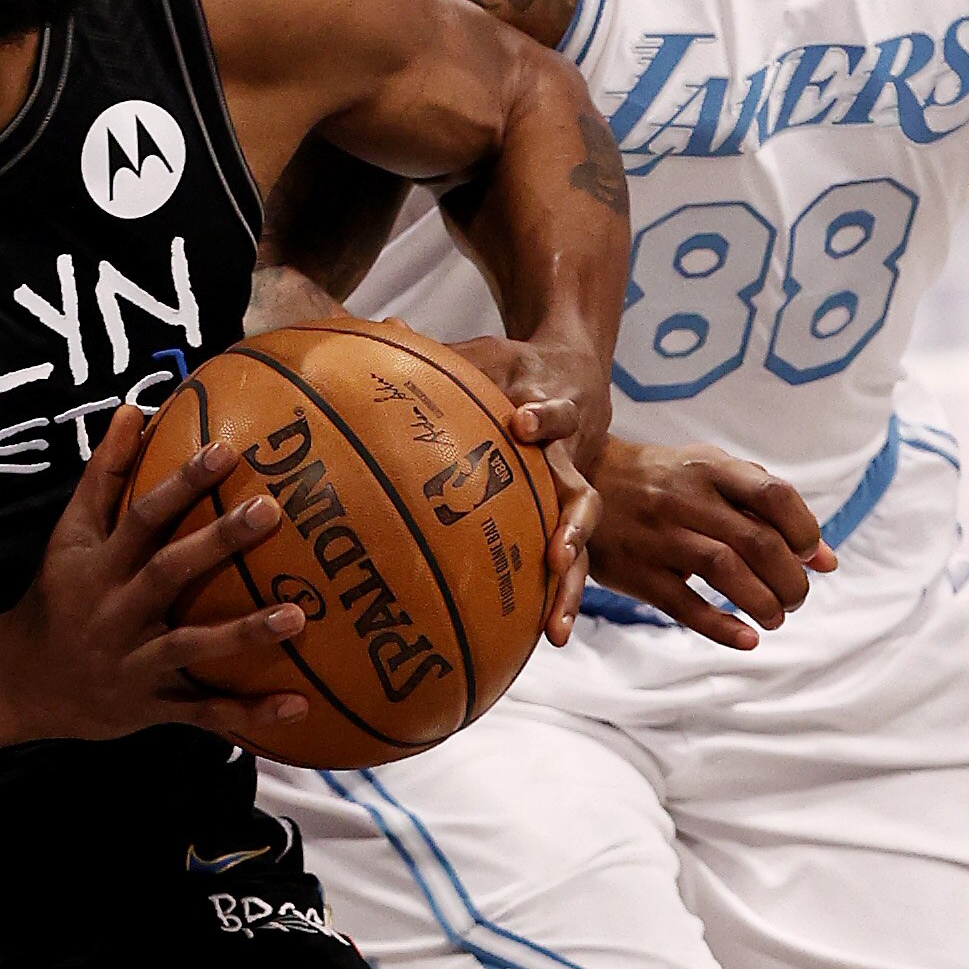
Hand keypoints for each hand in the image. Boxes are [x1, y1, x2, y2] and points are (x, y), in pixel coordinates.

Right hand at [0, 399, 313, 747]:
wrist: (21, 683)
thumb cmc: (59, 596)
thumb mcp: (70, 535)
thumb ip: (104, 474)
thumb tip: (134, 408)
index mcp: (97, 565)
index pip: (140, 517)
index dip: (180, 484)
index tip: (225, 451)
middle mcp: (114, 610)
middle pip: (168, 572)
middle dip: (218, 543)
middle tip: (271, 511)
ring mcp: (133, 662)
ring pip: (191, 647)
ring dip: (243, 634)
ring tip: (297, 616)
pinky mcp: (150, 706)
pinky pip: (204, 713)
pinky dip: (248, 715)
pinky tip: (298, 706)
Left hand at [448, 334, 610, 644]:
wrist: (577, 376)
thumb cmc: (515, 367)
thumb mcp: (484, 353)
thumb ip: (442, 353)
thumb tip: (385, 327)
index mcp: (556, 408)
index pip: (556, 411)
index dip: (545, 417)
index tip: (523, 423)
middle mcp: (573, 458)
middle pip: (583, 497)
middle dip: (573, 527)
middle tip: (557, 553)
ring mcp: (575, 493)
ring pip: (580, 545)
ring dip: (569, 586)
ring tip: (555, 631)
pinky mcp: (568, 521)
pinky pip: (565, 564)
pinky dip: (553, 600)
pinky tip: (539, 640)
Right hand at [587, 439, 829, 649]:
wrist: (586, 479)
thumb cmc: (667, 481)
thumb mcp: (715, 477)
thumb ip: (769, 511)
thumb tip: (828, 561)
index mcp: (712, 468)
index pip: (775, 495)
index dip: (804, 530)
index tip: (809, 555)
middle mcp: (687, 498)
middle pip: (758, 542)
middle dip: (790, 580)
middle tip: (796, 599)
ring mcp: (660, 535)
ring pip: (726, 570)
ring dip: (763, 602)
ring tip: (775, 618)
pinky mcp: (637, 572)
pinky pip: (685, 604)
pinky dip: (721, 626)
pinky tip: (747, 638)